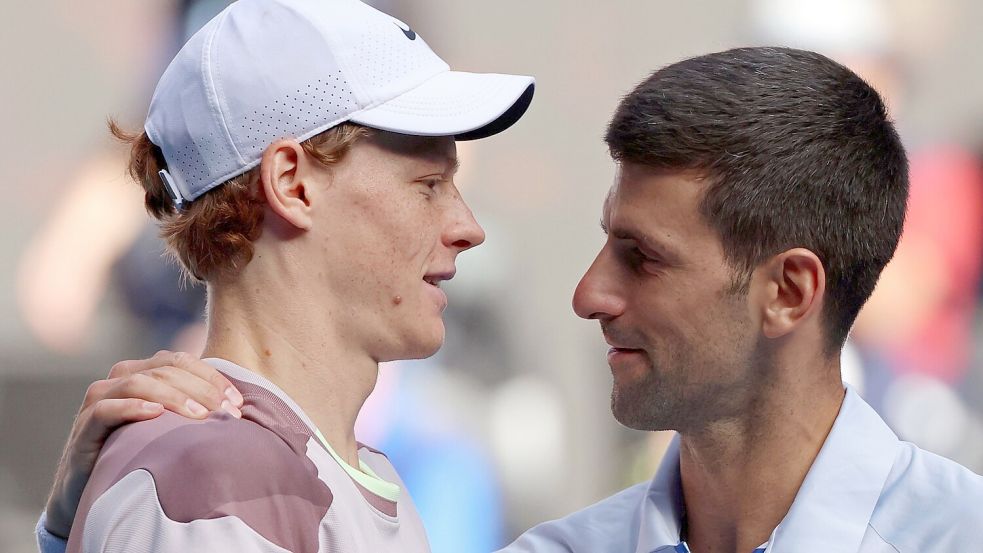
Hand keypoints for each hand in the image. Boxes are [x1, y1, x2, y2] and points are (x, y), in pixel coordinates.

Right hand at [43, 351, 243, 537]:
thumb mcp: (172, 426)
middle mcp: (120, 378)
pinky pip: (107, 409)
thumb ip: (197, 408)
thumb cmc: (143, 452)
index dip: (212, 377)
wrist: (95, 487)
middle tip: (226, 412)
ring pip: (138, 382)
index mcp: (145, 371)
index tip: (238, 402)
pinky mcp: (84, 426)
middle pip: (165, 370)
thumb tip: (243, 408)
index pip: (182, 361)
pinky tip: (155, 415)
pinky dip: (132, 407)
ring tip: (200, 416)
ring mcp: (100, 399)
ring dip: (173, 397)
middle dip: (200, 389)